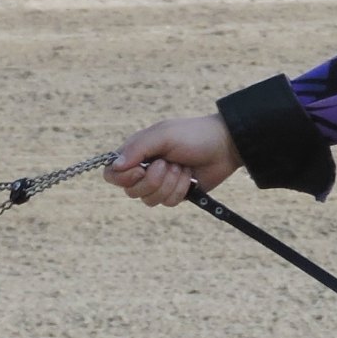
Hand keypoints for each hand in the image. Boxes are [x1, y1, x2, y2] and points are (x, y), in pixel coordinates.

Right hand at [105, 113, 241, 206]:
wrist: (224, 146)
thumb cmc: (192, 135)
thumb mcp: (162, 135)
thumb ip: (137, 149)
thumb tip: (115, 167)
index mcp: (136, 153)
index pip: (112, 174)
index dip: (123, 177)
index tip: (140, 170)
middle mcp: (144, 170)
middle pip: (131, 191)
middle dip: (153, 180)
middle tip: (168, 164)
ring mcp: (160, 184)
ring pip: (149, 200)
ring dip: (169, 184)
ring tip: (181, 168)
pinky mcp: (175, 194)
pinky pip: (168, 202)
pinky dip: (180, 189)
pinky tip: (189, 177)